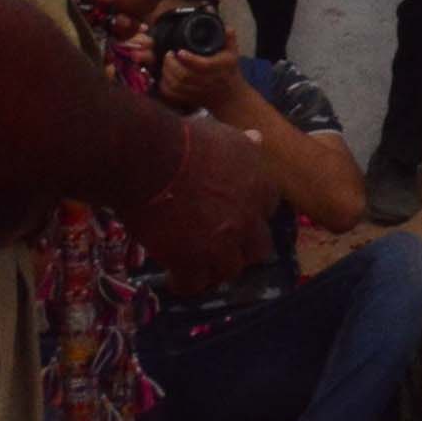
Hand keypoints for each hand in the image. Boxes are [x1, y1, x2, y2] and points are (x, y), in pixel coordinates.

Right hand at [124, 114, 277, 296]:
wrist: (152, 159)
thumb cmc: (186, 141)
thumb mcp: (224, 136)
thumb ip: (243, 146)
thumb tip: (256, 138)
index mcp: (260, 186)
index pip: (269, 209)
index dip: (252, 215)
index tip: (236, 217)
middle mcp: (248, 217)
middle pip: (257, 248)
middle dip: (241, 251)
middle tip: (221, 250)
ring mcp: (223, 241)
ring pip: (229, 270)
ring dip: (214, 270)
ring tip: (197, 268)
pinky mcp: (191, 259)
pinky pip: (194, 284)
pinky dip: (184, 284)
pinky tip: (173, 278)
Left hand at [153, 41, 254, 117]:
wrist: (228, 96)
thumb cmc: (229, 71)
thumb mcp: (232, 53)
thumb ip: (229, 39)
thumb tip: (226, 28)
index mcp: (219, 68)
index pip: (203, 65)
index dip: (189, 59)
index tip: (179, 51)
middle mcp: (208, 81)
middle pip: (184, 76)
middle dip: (172, 64)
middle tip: (168, 54)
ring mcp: (197, 91)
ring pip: (176, 85)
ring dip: (166, 73)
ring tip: (166, 63)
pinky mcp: (188, 98)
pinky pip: (171, 94)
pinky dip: (164, 86)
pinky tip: (164, 76)